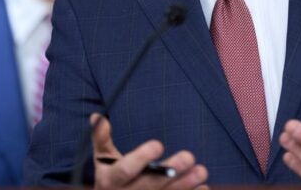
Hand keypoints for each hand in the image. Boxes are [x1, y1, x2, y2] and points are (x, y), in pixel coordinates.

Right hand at [90, 113, 209, 189]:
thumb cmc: (110, 179)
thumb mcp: (102, 160)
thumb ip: (101, 139)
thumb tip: (97, 116)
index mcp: (111, 180)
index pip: (125, 170)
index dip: (141, 157)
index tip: (158, 143)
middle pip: (151, 184)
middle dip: (171, 171)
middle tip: (190, 156)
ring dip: (186, 185)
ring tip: (202, 171)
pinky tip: (203, 187)